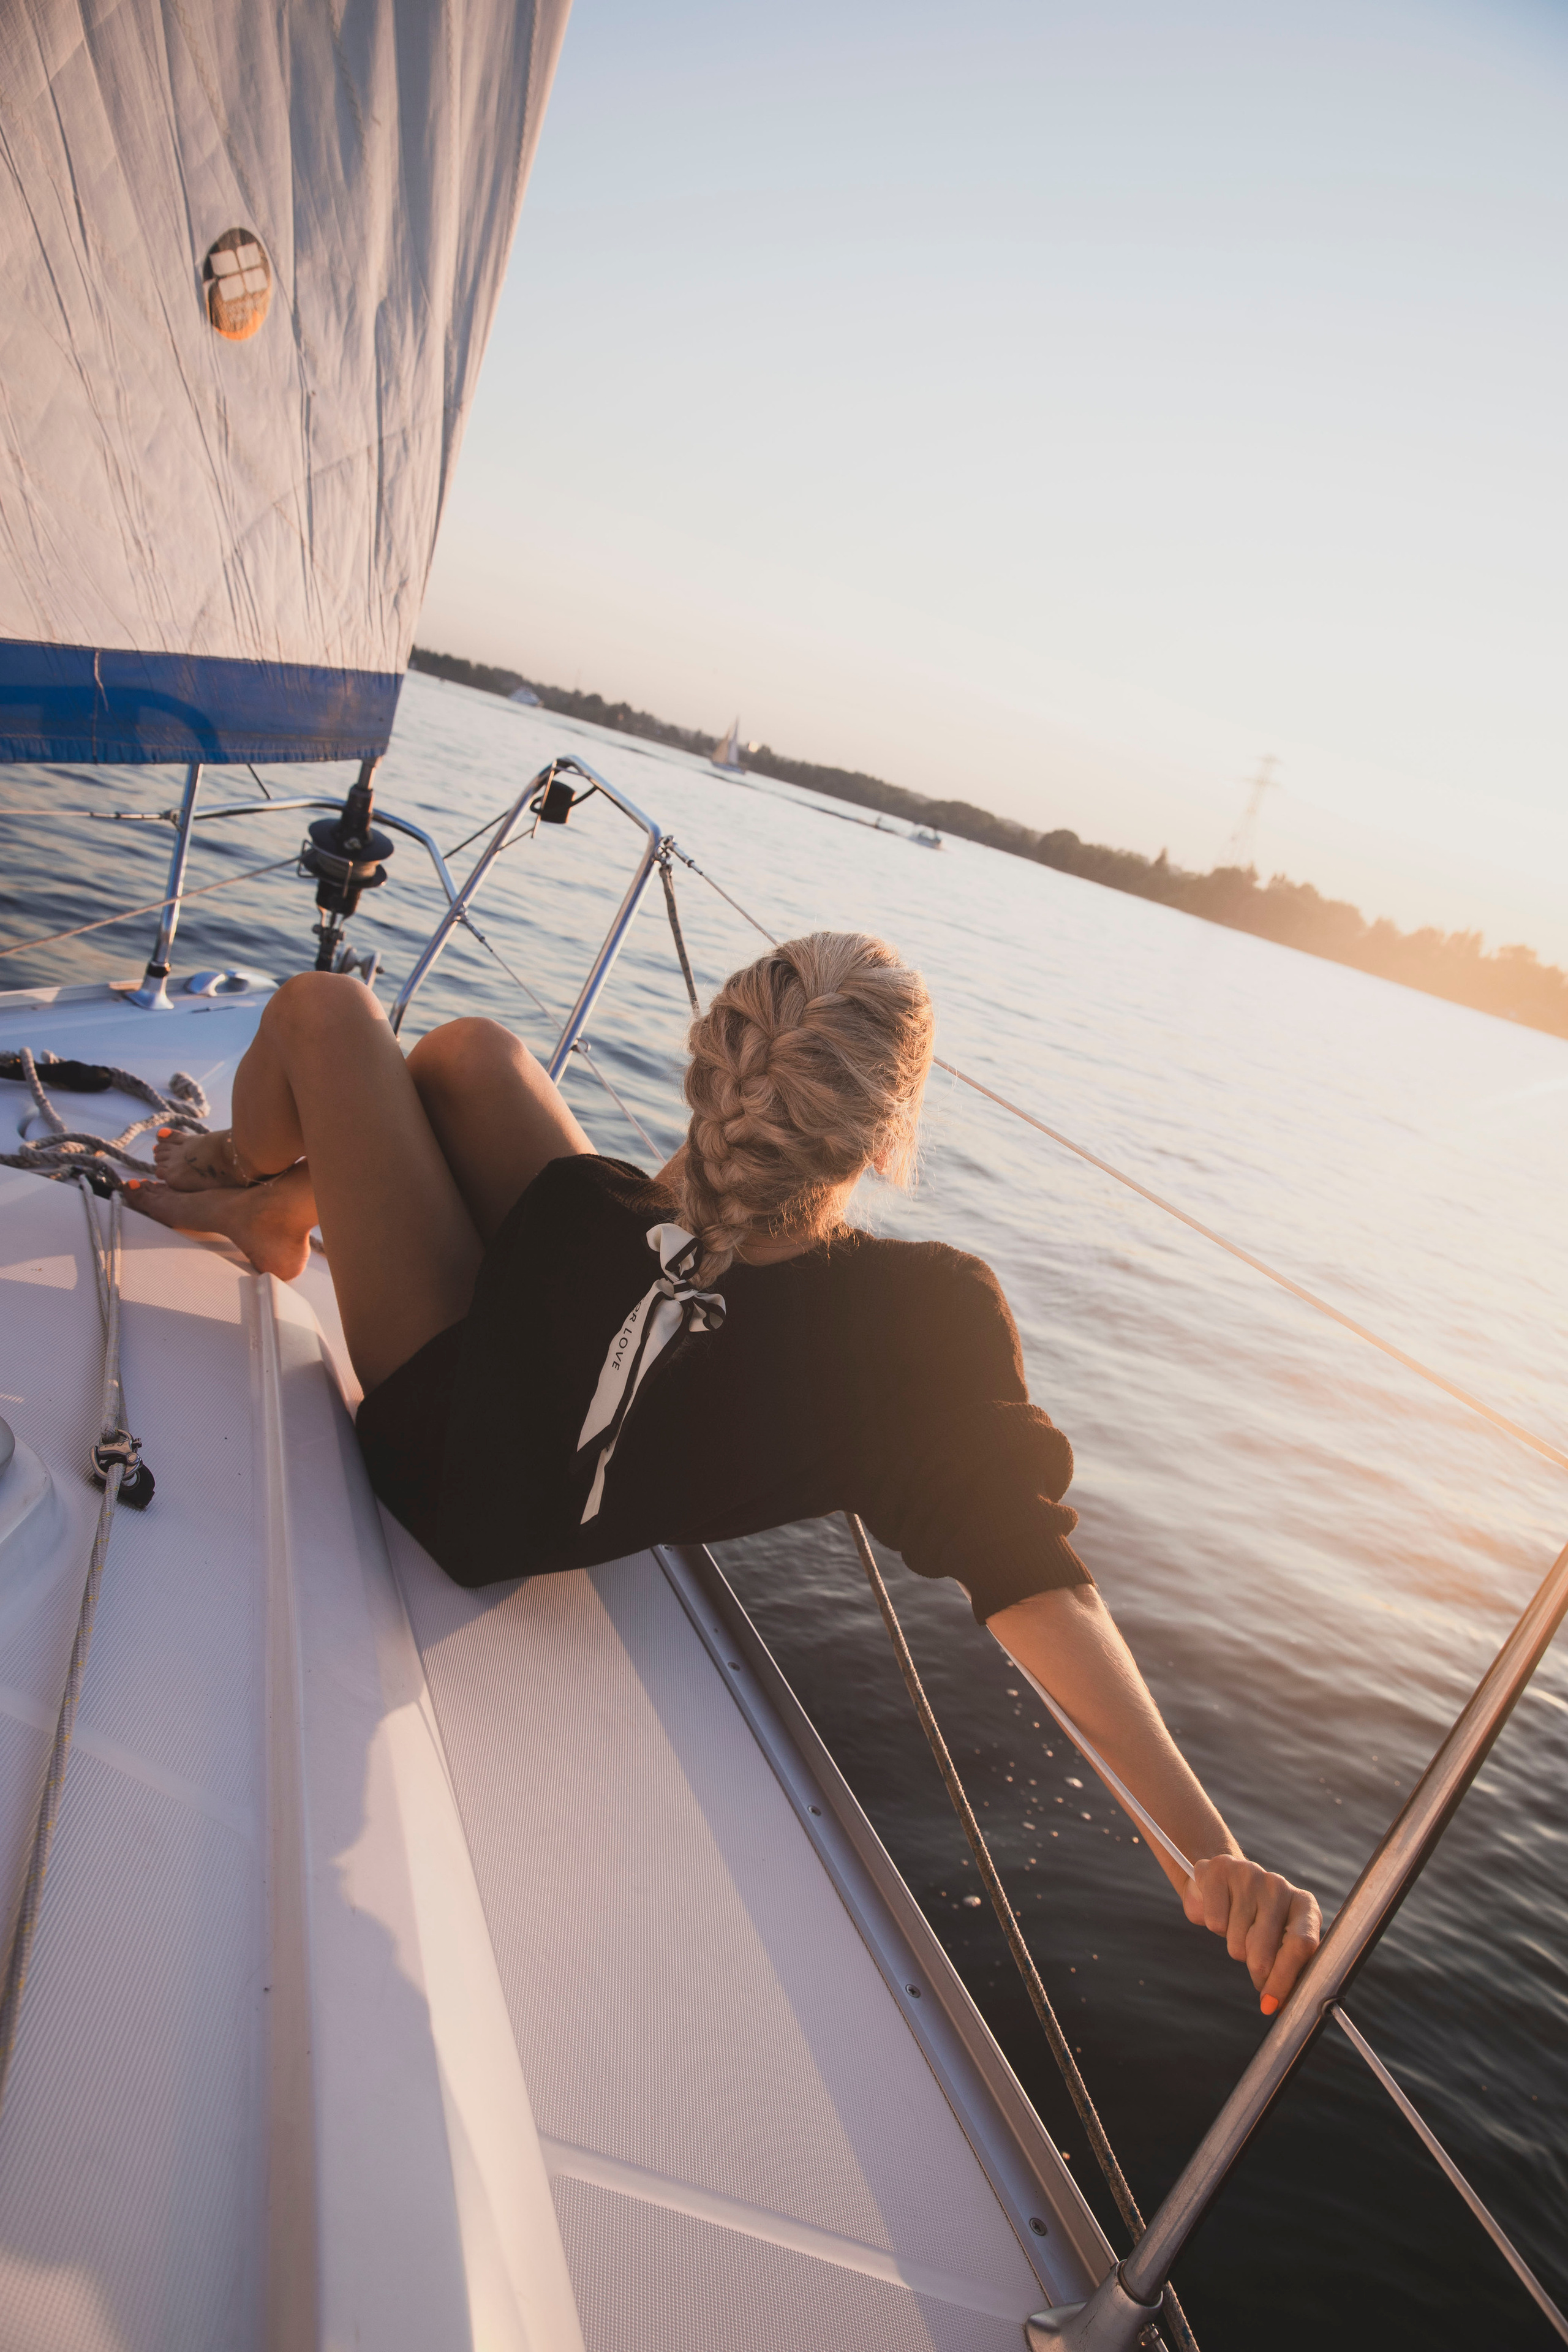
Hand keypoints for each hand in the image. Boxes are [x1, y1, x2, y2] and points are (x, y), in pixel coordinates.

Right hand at [1183, 1856, 1320, 2013]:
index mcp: (1304, 1906)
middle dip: (1257, 1971)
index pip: (1302, 1944)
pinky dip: (1213, 1925)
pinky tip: (1221, 1914)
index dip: (1285, 1979)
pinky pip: (1214, 1920)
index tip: (1270, 2004)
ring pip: (1236, 1938)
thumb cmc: (1258, 1921)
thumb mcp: (1279, 1942)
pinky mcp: (1221, 1869)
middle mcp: (1280, 1886)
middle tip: (1256, 1976)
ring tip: (1238, 1933)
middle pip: (1265, 1947)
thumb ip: (1285, 1968)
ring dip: (1234, 1947)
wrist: (1226, 1880)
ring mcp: (1251, 1874)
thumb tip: (1278, 2006)